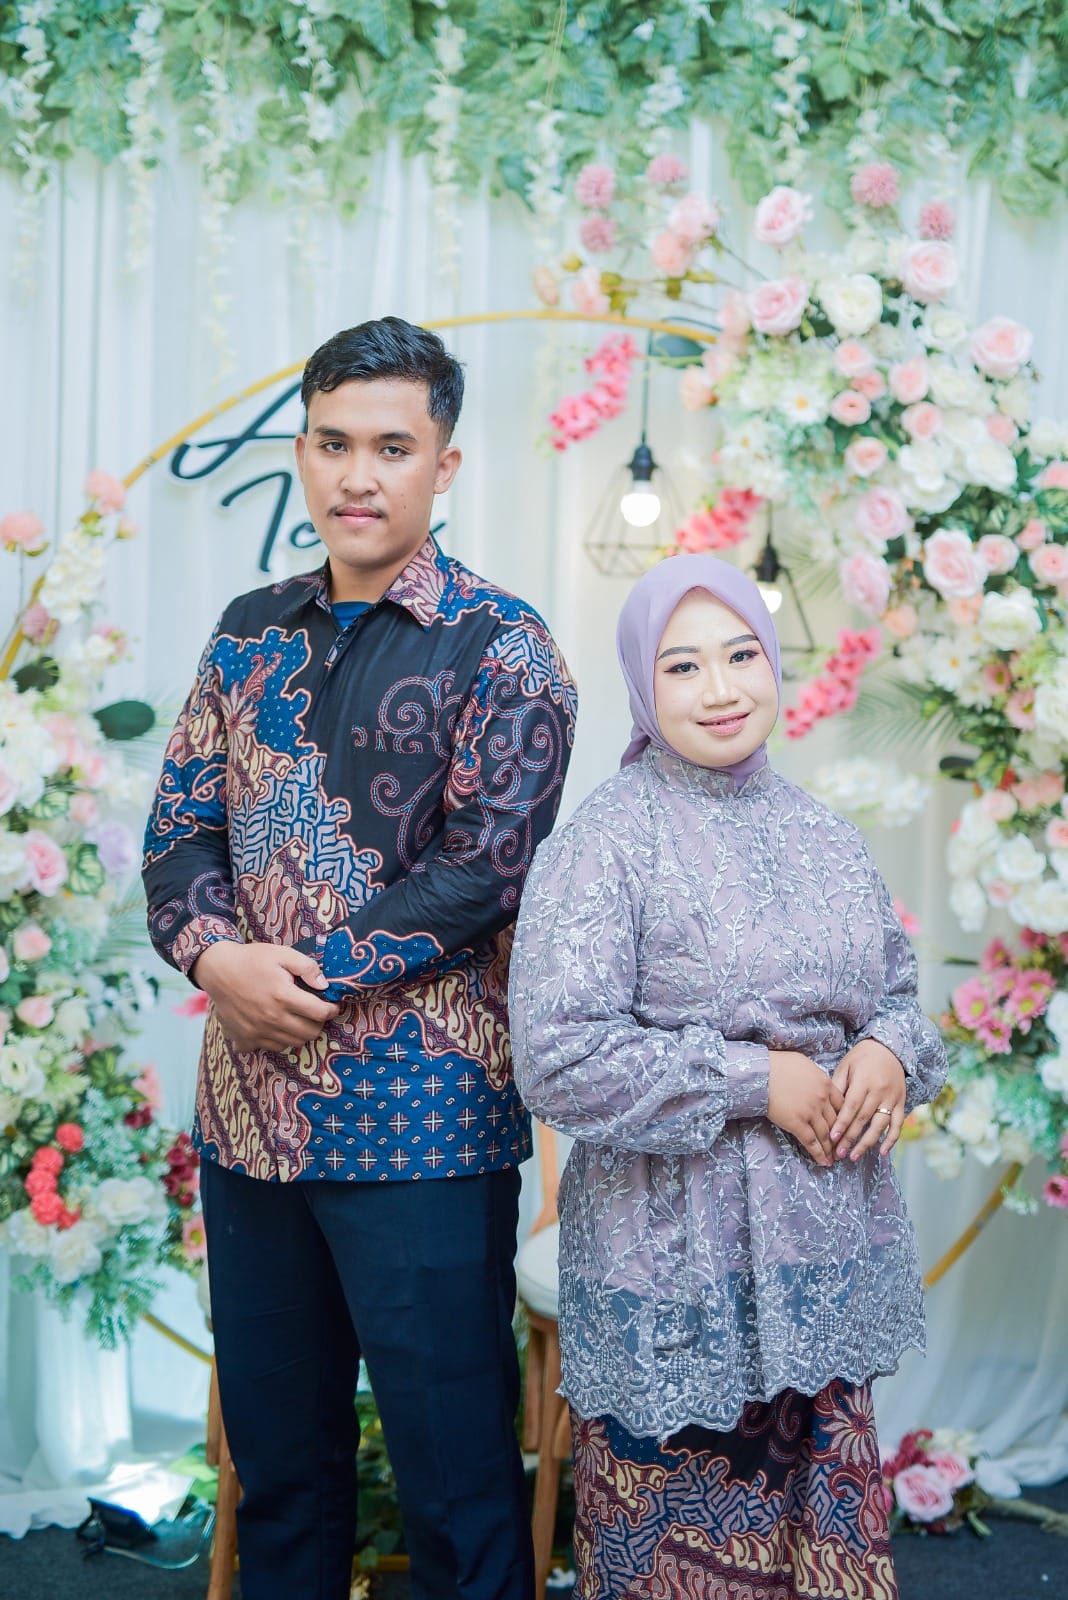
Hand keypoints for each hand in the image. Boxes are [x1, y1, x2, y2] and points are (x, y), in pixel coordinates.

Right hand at [191, 942, 339, 1052]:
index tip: (332, 1005)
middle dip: (318, 1023)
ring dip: (301, 1032)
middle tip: (315, 1011)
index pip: (319, 1013)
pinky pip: (272, 1047)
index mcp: (283, 996)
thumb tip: (324, 985)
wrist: (218, 969)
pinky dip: (280, 1040)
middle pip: (309, 1033)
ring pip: (293, 1043)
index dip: (332, 1009)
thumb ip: (307, 967)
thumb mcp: (282, 954)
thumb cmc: (252, 959)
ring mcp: (257, 1031)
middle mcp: (272, 1018)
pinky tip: (278, 1026)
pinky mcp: (245, 1038)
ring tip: (298, 1018)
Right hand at [767, 1051, 844, 1167]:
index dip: (844, 1118)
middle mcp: (821, 1099)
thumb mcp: (804, 1063)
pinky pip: (811, 1141)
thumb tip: (818, 1080)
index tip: (845, 1127)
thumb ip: (816, 1075)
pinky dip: (818, 1153)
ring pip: (825, 1134)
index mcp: (825, 1084)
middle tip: (842, 1148)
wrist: (761, 1072)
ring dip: (830, 1149)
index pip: (841, 1105)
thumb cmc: (778, 1064)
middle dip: (840, 1137)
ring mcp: (810, 1112)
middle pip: (836, 1122)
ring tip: (833, 1159)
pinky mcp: (797, 1123)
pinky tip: (823, 1162)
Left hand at [830, 1039, 906, 1161]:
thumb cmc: (861, 1057)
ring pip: (880, 1125)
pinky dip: (892, 1139)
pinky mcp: (902, 1103)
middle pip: (863, 1119)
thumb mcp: (846, 1065)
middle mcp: (879, 1091)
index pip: (851, 1107)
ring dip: (867, 1143)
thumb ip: (838, 1086)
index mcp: (863, 1081)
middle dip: (850, 1138)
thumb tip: (827, 1108)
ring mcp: (892, 1098)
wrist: (889, 1048)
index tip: (831, 1139)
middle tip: (838, 1154)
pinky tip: (883, 1152)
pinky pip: (898, 1124)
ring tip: (854, 1156)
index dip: (842, 1124)